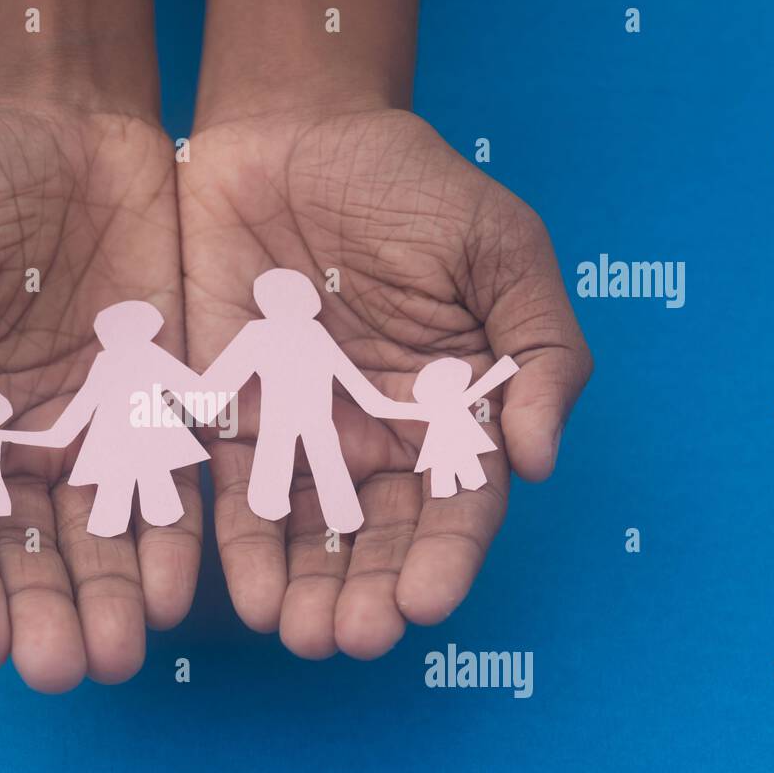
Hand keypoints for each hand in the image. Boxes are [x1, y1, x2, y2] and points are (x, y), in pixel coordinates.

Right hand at [0, 0, 199, 692]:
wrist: (59, 126)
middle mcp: (15, 447)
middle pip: (29, 550)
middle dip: (44, 612)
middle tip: (61, 669)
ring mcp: (91, 430)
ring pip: (102, 534)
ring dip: (110, 597)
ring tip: (122, 653)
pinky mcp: (160, 404)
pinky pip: (170, 481)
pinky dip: (173, 534)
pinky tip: (178, 586)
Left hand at [179, 107, 590, 659]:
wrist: (294, 135)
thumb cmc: (411, 186)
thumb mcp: (500, 250)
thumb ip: (539, 350)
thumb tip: (542, 460)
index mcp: (452, 412)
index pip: (459, 504)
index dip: (446, 557)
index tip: (425, 601)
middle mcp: (380, 440)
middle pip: (378, 538)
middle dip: (367, 592)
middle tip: (350, 638)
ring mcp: (303, 436)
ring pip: (307, 536)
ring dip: (305, 590)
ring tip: (301, 636)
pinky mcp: (231, 418)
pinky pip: (233, 495)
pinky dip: (238, 547)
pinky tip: (244, 595)